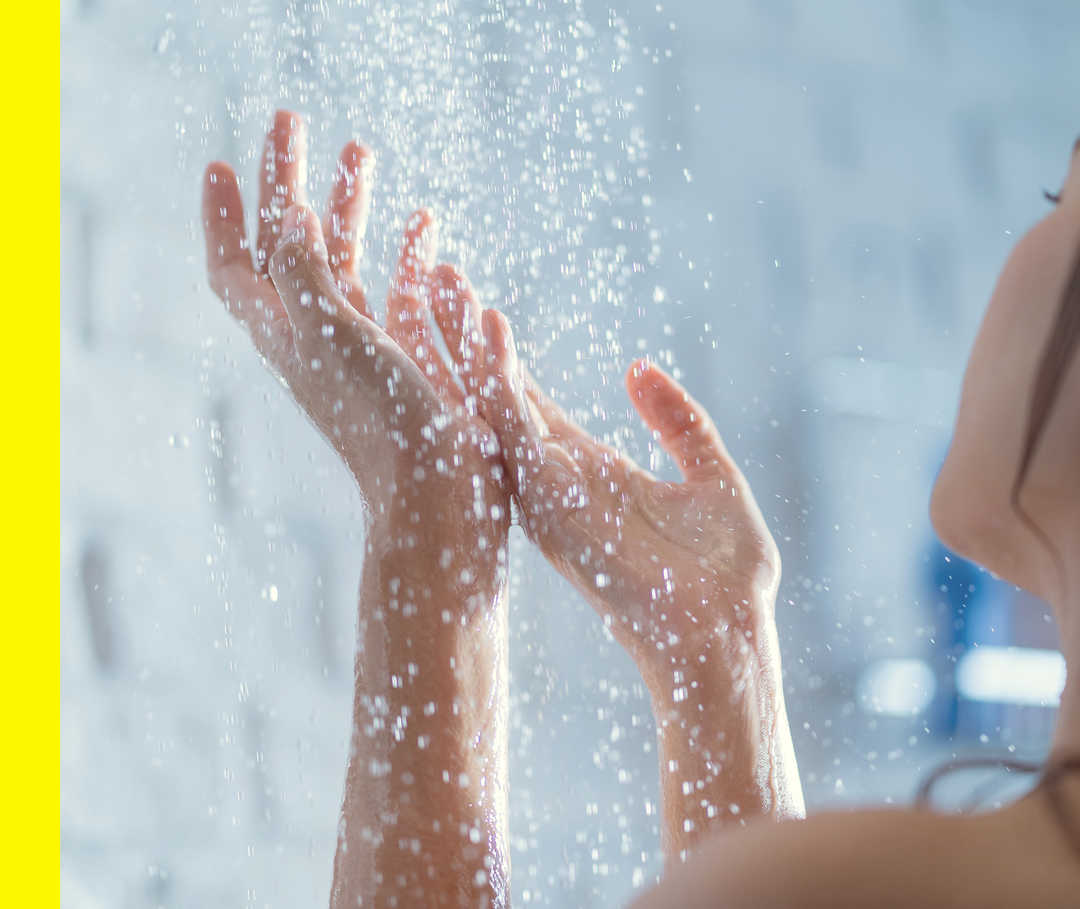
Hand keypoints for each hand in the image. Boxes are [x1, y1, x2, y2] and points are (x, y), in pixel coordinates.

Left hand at [201, 111, 509, 586]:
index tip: (224, 163)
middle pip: (291, 248)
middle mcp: (318, 338)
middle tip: (295, 122)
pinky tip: (427, 226)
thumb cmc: (383, 421)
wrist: (440, 496)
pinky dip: (407, 253)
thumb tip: (286, 217)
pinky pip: (400, 291)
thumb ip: (305, 272)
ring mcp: (364, 349)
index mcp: (287, 335)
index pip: (235, 267)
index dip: (224, 216)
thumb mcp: (332, 336)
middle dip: (290, 183)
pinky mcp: (409, 360)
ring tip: (363, 153)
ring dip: (348, 207)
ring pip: (346, 263)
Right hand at [468, 309, 781, 686]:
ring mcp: (551, 494)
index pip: (528, 401)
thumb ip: (678, 421)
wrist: (726, 634)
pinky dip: (501, 383)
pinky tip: (491, 331)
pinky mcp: (556, 507)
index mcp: (587, 471)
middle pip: (497, 396)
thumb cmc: (724, 573)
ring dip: (467, 347)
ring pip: (493, 408)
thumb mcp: (711, 475)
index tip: (472, 303)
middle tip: (435, 277)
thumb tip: (637, 367)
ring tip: (443, 283)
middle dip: (463, 339)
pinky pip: (518, 435)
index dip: (499, 353)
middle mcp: (557, 480)